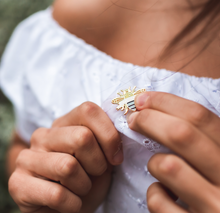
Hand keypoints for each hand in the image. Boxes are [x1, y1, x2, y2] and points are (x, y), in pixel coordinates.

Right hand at [9, 102, 122, 212]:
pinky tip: (71, 202)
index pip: (89, 110)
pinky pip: (56, 194)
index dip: (109, 135)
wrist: (65, 207)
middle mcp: (44, 135)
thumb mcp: (101, 156)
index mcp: (65, 123)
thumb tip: (125, 127)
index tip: (116, 157)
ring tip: (81, 188)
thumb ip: (108, 139)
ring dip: (84, 185)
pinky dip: (73, 204)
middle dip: (98, 163)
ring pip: (68, 166)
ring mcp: (27, 157)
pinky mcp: (18, 183)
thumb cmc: (87, 178)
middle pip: (82, 137)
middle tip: (96, 173)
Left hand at [128, 91, 219, 212]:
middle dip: (148, 119)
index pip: (199, 116)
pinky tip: (164, 194)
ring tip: (157, 166)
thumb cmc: (217, 185)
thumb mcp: (217, 158)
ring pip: (168, 166)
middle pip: (180, 134)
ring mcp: (213, 206)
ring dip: (154, 162)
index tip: (142, 99)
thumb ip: (201, 140)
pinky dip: (154, 193)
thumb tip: (158, 110)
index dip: (165, 102)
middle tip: (132, 119)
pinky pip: (159, 201)